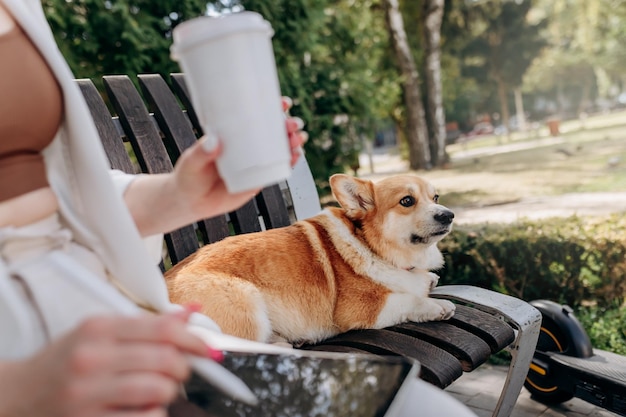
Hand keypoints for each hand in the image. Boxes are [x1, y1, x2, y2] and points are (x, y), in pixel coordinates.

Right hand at [0, 310, 209, 416]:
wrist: (20, 394)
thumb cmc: (68, 360)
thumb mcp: (102, 332)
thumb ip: (148, 324)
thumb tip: (193, 312)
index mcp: (99, 328)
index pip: (163, 329)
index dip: (195, 339)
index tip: (210, 349)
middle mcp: (92, 358)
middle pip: (166, 360)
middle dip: (184, 368)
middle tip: (180, 371)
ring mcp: (87, 394)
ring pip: (159, 391)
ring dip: (169, 392)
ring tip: (159, 389)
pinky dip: (154, 413)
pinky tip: (142, 407)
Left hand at [169, 96, 307, 220]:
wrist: (190, 202)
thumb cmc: (189, 175)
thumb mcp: (192, 161)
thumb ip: (201, 152)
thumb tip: (213, 141)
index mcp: (233, 134)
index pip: (255, 116)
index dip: (272, 107)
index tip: (283, 103)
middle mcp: (247, 146)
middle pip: (273, 131)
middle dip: (288, 125)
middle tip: (293, 123)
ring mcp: (254, 163)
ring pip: (279, 149)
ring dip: (293, 142)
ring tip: (298, 138)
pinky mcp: (258, 180)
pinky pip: (278, 169)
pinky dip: (289, 162)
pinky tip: (296, 156)